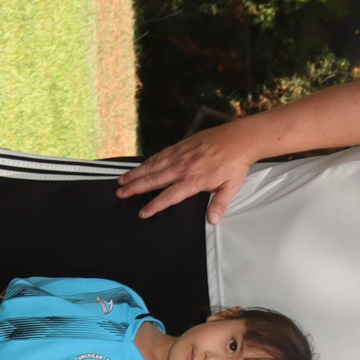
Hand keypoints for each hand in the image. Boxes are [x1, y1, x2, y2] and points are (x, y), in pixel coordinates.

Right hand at [117, 122, 260, 222]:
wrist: (238, 138)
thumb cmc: (234, 164)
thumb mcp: (230, 188)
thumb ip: (219, 204)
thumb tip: (212, 221)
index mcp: (193, 180)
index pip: (169, 196)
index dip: (155, 205)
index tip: (143, 213)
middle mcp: (183, 167)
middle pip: (154, 179)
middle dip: (135, 187)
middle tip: (120, 194)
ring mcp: (180, 155)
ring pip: (153, 166)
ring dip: (136, 174)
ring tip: (122, 181)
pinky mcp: (181, 146)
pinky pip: (160, 155)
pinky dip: (147, 161)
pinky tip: (140, 166)